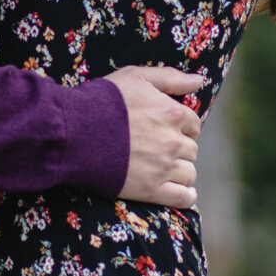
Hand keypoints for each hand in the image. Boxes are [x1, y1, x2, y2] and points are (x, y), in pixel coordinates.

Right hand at [103, 66, 204, 208]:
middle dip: (179, 149)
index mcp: (172, 113)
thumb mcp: (136, 77)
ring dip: (180, 171)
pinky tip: (177, 190)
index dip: (181, 127)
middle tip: (158, 148)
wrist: (75, 133)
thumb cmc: (104, 100)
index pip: (193, 124)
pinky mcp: (152, 189)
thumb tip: (200, 80)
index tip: (166, 130)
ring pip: (189, 173)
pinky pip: (184, 198)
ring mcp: (164, 167)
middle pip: (192, 150)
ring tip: (161, 168)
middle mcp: (173, 141)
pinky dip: (185, 196)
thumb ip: (171, 78)